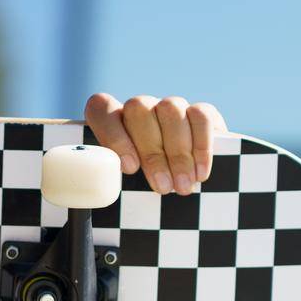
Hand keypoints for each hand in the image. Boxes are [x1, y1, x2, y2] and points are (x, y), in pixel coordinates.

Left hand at [83, 93, 227, 196]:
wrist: (186, 184)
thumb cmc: (145, 187)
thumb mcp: (125, 186)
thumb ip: (111, 181)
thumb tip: (99, 194)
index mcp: (113, 120)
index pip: (100, 108)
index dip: (112, 134)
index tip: (129, 168)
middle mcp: (141, 108)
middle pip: (138, 108)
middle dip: (151, 152)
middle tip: (163, 188)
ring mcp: (170, 106)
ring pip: (170, 109)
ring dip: (178, 153)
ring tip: (182, 186)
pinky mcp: (201, 112)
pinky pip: (200, 117)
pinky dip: (201, 147)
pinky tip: (199, 174)